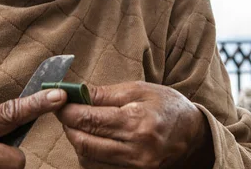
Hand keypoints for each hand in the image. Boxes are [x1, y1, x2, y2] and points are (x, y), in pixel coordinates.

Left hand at [56, 81, 212, 168]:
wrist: (192, 132)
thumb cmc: (166, 105)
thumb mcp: (139, 89)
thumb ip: (106, 94)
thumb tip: (76, 92)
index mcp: (136, 122)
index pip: (89, 120)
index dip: (68, 111)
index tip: (58, 101)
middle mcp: (135, 149)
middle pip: (84, 142)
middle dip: (69, 126)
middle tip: (65, 112)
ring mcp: (135, 166)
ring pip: (88, 158)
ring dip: (78, 141)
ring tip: (80, 124)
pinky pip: (100, 168)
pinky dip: (89, 155)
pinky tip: (93, 139)